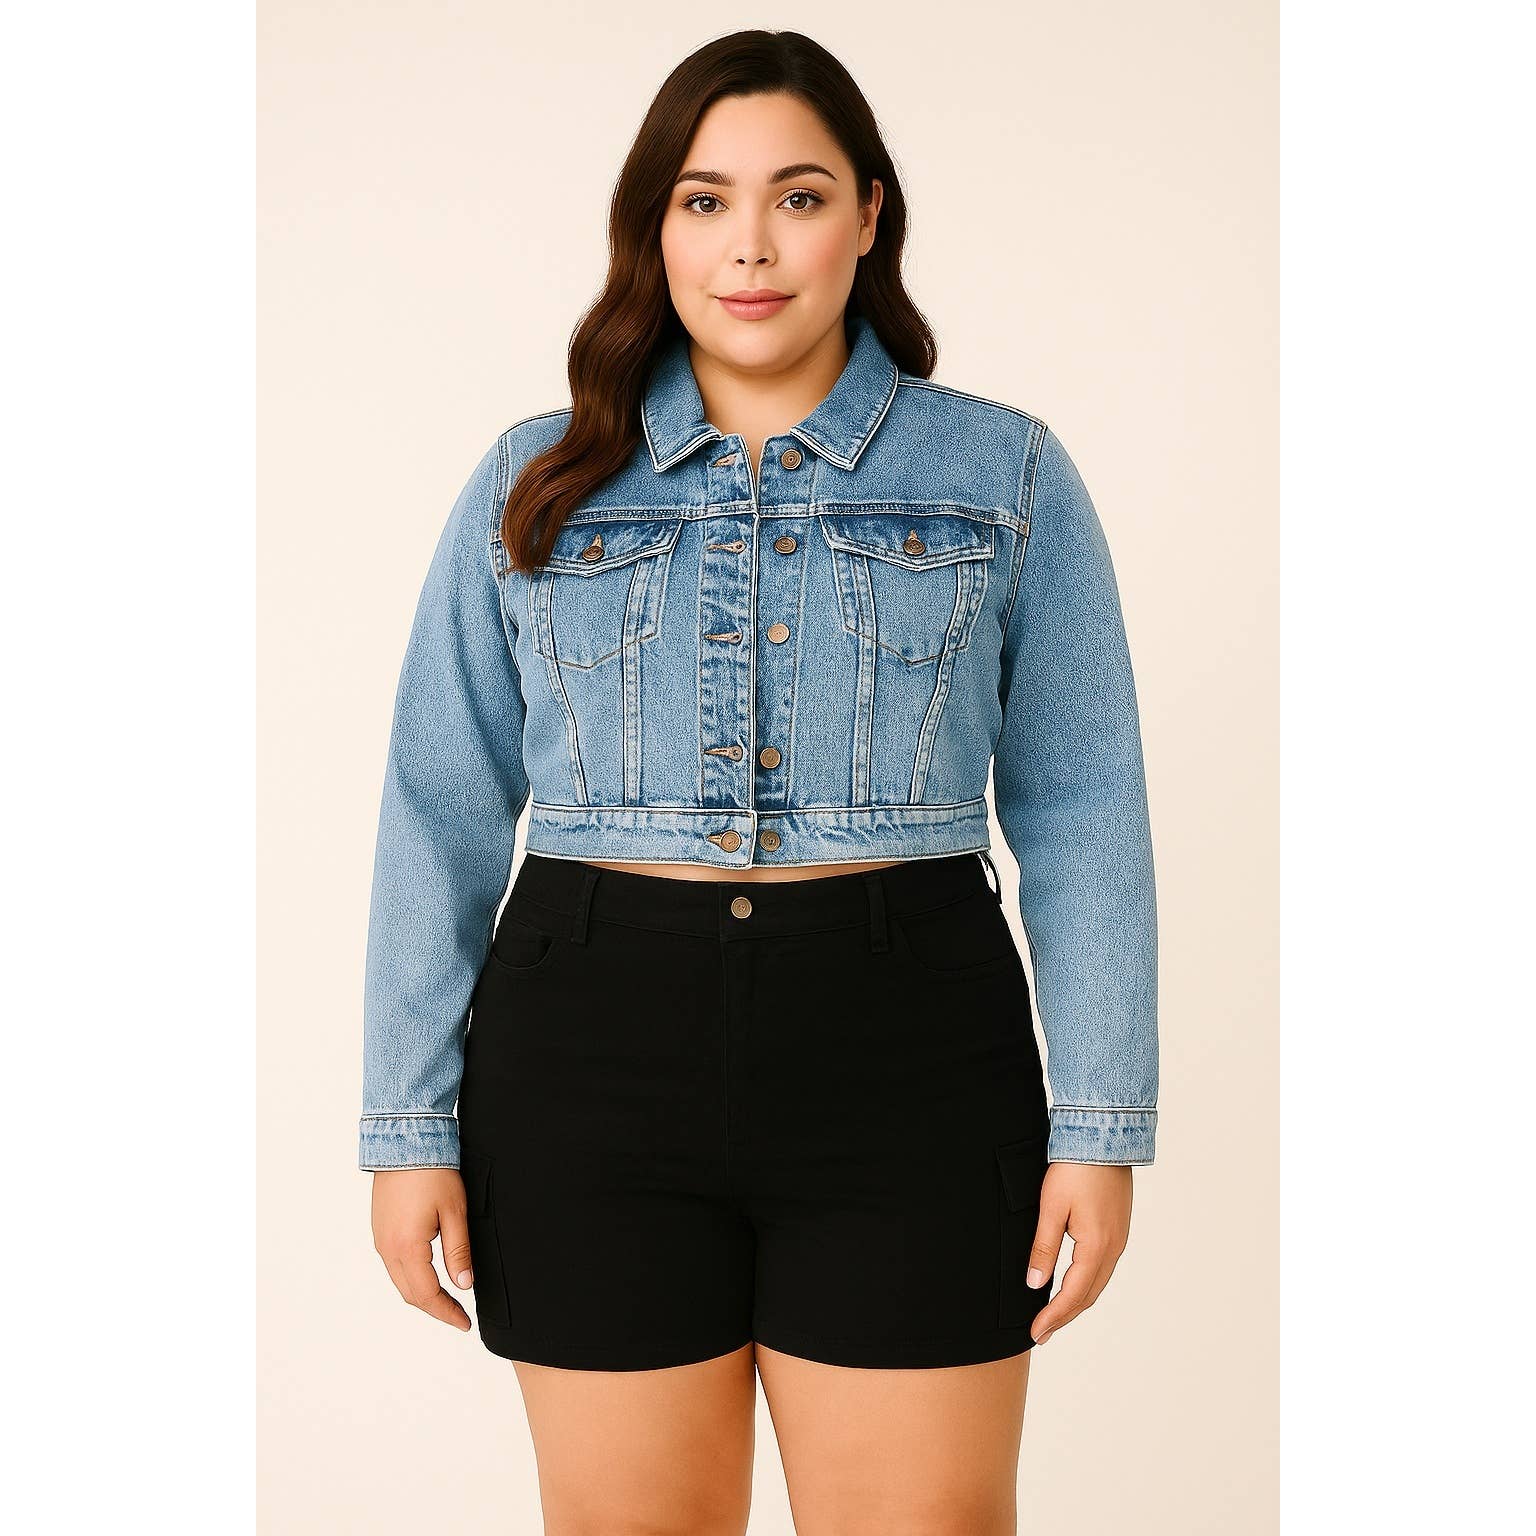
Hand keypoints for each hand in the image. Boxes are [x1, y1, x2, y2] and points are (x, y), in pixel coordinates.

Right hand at [370, 1168, 476, 1332]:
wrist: (405, 1140)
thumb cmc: (432, 1172)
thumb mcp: (455, 1212)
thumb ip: (458, 1252)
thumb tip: (464, 1284)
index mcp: (407, 1247)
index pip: (427, 1295)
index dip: (447, 1312)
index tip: (465, 1323)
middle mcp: (387, 1248)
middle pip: (410, 1293)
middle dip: (435, 1308)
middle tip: (459, 1316)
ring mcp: (380, 1238)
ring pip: (400, 1280)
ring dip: (422, 1293)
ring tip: (447, 1299)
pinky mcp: (380, 1228)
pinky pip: (394, 1264)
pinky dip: (412, 1277)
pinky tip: (428, 1274)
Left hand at [1027, 1162, 1133, 1344]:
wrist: (1104, 1137)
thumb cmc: (1075, 1168)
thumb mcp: (1051, 1207)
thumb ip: (1044, 1247)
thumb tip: (1034, 1283)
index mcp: (1096, 1247)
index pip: (1072, 1294)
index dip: (1052, 1317)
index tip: (1035, 1332)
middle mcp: (1113, 1248)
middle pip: (1088, 1295)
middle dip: (1064, 1316)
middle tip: (1041, 1333)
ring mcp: (1119, 1238)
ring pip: (1097, 1282)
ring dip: (1076, 1302)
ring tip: (1054, 1315)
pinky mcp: (1118, 1228)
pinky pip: (1102, 1267)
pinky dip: (1086, 1283)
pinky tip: (1073, 1284)